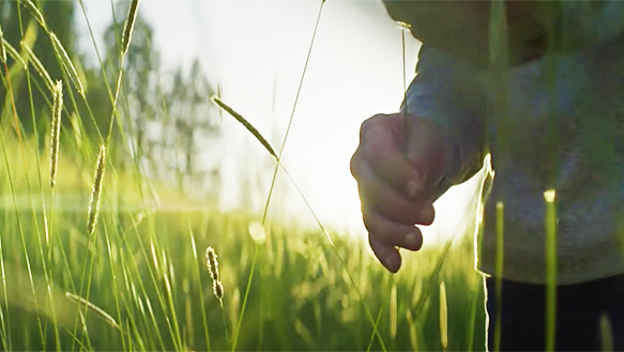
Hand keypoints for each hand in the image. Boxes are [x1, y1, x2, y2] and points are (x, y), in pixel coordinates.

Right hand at [350, 112, 449, 272]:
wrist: (434, 152)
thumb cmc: (431, 139)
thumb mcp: (431, 137)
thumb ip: (420, 157)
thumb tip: (414, 188)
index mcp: (373, 133)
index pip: (377, 156)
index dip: (396, 173)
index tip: (420, 186)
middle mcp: (361, 161)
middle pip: (370, 190)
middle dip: (399, 207)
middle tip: (430, 215)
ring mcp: (364, 189)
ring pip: (372, 215)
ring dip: (393, 232)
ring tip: (418, 241)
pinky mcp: (375, 213)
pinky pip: (374, 234)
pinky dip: (383, 249)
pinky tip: (395, 264)